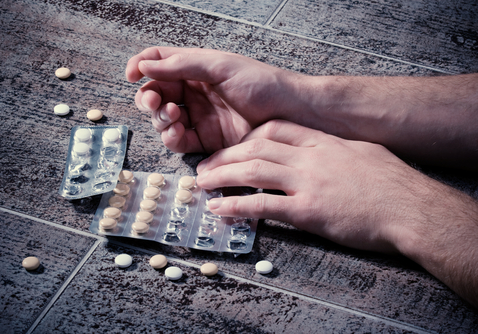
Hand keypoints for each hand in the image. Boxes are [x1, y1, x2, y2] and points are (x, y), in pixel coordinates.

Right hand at [126, 47, 303, 152]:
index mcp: (196, 69)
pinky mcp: (206, 141)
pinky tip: (178, 132)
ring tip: (173, 116)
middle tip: (155, 102)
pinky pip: (178, 140)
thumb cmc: (261, 84)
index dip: (141, 67)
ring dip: (160, 119)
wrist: (288, 114)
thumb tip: (144, 65)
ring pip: (163, 120)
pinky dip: (171, 137)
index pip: (159, 64)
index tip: (132, 75)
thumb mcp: (220, 66)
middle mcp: (194, 93)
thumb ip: (182, 65)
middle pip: (156, 94)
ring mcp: (199, 117)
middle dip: (149, 99)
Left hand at [195, 120, 449, 252]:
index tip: (233, 146)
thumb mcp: (364, 153)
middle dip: (226, 155)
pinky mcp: (308, 210)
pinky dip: (237, 205)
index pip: (276, 128)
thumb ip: (336, 150)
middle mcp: (311, 157)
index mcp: (323, 141)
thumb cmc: (393, 184)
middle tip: (206, 166)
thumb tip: (322, 151)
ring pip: (253, 170)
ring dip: (222, 175)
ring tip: (201, 183)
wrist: (411, 209)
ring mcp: (307, 182)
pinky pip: (263, 204)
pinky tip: (219, 210)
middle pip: (256, 146)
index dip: (248, 136)